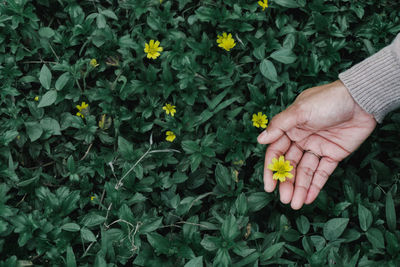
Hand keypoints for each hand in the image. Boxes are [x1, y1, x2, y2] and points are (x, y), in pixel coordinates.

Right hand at [257, 80, 376, 208]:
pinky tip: (309, 198)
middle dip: (287, 182)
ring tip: (296, 204)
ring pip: (305, 171)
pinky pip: (323, 172)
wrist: (361, 100)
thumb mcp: (300, 110)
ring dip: (300, 188)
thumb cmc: (328, 100)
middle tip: (285, 199)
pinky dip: (316, 185)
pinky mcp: (334, 154)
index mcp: (290, 128)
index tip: (269, 186)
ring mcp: (318, 147)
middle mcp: (302, 138)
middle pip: (290, 164)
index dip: (271, 169)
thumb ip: (279, 125)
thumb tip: (260, 139)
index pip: (276, 152)